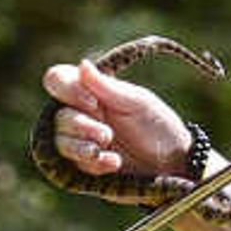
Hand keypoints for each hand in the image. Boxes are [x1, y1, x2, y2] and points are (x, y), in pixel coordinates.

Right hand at [41, 56, 205, 187]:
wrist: (172, 163)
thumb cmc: (157, 126)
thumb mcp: (136, 103)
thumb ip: (106, 87)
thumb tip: (82, 64)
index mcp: (91, 91)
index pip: (58, 80)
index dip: (67, 90)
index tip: (92, 103)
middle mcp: (81, 114)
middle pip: (58, 116)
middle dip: (81, 126)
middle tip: (107, 134)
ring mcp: (81, 140)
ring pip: (60, 141)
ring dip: (81, 146)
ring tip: (108, 148)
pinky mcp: (85, 165)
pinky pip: (74, 164)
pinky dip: (94, 163)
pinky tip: (114, 162)